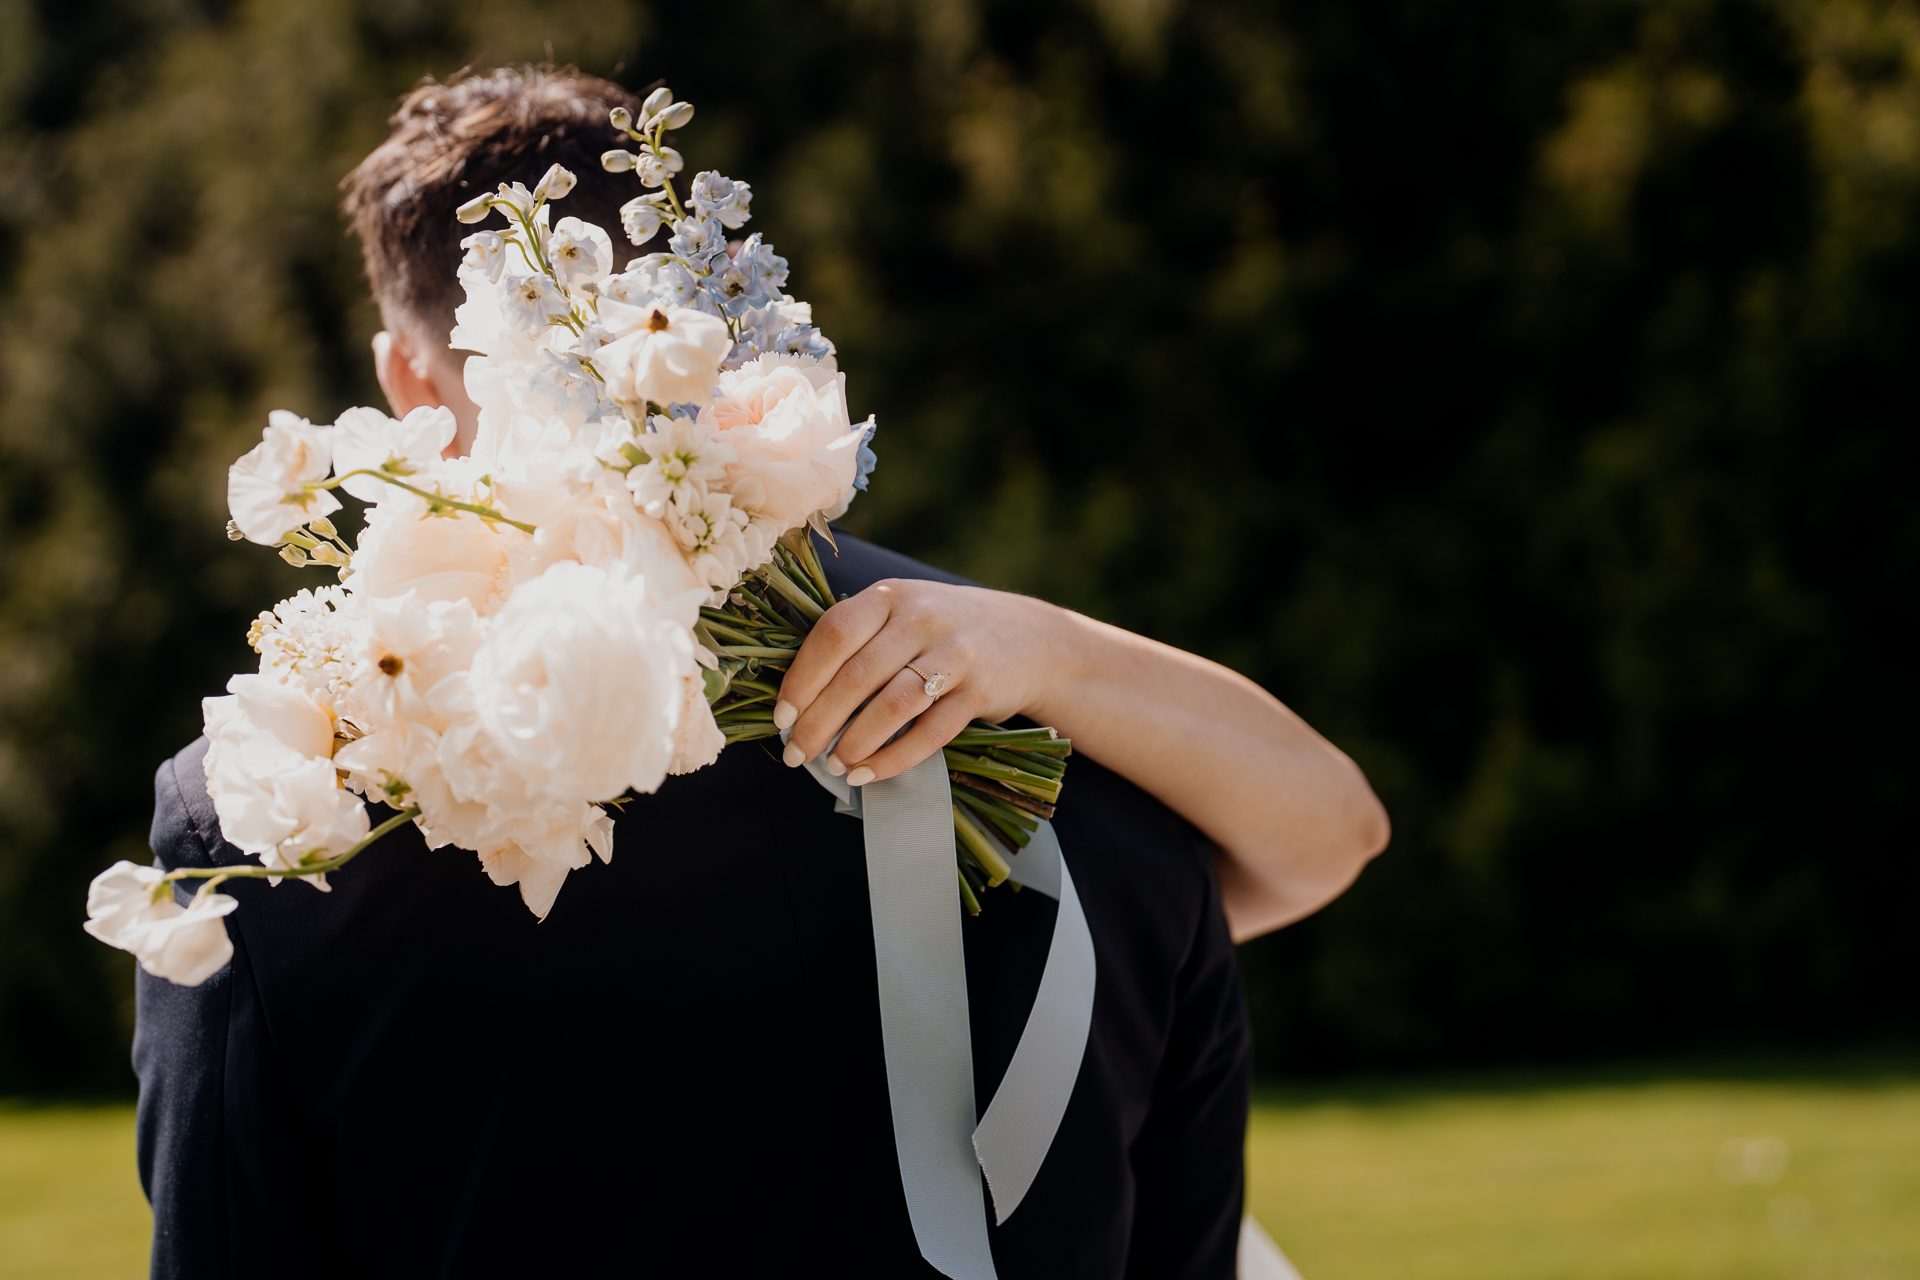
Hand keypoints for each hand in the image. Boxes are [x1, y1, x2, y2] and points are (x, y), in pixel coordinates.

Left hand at [774, 579, 1054, 785]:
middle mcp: (922, 619)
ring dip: (855, 742)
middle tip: (797, 754)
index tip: (782, 718)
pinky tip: (868, 773)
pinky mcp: (979, 691)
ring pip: (892, 706)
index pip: (833, 634)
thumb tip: (798, 701)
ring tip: (833, 766)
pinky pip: (929, 733)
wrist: (1028, 638)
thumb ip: (859, 640)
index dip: (802, 680)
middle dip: (819, 722)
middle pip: (857, 676)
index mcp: (891, 596)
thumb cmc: (944, 631)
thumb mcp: (903, 613)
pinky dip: (892, 759)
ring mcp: (954, 654)